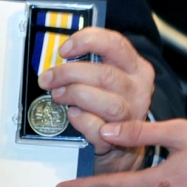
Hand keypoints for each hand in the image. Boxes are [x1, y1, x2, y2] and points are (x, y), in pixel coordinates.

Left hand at [39, 26, 155, 173]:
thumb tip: (57, 57)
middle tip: (49, 79)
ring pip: (106, 102)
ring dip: (75, 96)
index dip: (86, 41)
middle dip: (69, 74)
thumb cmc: (108, 104)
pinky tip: (72, 116)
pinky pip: (98, 127)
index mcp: (136, 67)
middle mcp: (138, 89)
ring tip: (58, 96)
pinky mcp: (120, 140)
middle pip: (105, 74)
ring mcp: (132, 115)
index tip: (64, 50)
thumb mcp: (106, 79)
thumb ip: (89, 64)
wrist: (121, 145)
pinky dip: (81, 120)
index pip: (115, 44)